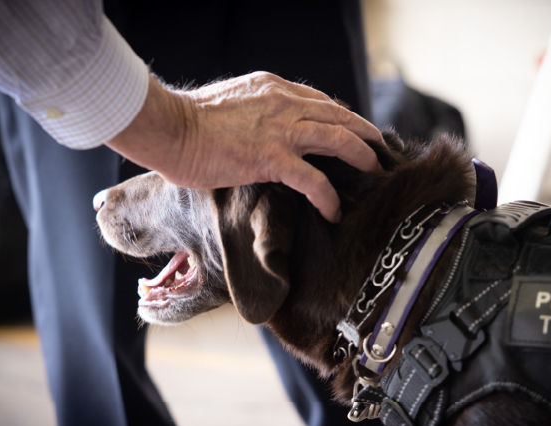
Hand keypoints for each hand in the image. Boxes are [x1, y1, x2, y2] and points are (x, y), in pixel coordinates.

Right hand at [107, 71, 382, 221]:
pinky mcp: (272, 158)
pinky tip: (334, 211)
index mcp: (274, 88)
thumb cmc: (190, 120)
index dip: (342, 117)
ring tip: (374, 174)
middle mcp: (284, 103)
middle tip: (381, 150)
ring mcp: (281, 130)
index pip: (320, 101)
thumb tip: (262, 129)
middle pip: (340, 116)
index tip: (353, 131)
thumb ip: (254, 111)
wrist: (169, 128)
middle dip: (365, 133)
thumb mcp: (231, 103)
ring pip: (339, 140)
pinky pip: (314, 180)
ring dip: (362, 158)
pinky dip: (329, 197)